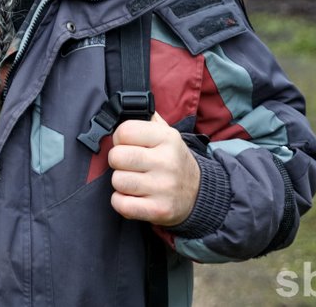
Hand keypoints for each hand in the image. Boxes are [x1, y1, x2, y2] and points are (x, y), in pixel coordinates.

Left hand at [108, 112, 200, 226]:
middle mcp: (167, 162)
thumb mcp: (166, 133)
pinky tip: (133, 197)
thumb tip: (124, 104)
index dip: (119, 138)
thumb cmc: (172, 159)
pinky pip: (121, 204)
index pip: (124, 131)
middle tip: (129, 165)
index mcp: (167, 138)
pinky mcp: (159, 210)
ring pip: (117, 181)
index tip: (126, 144)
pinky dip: (121, 202)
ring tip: (135, 181)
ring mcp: (164, 188)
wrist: (199, 194)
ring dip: (120, 183)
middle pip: (116, 157)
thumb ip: (146, 117)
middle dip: (117, 161)